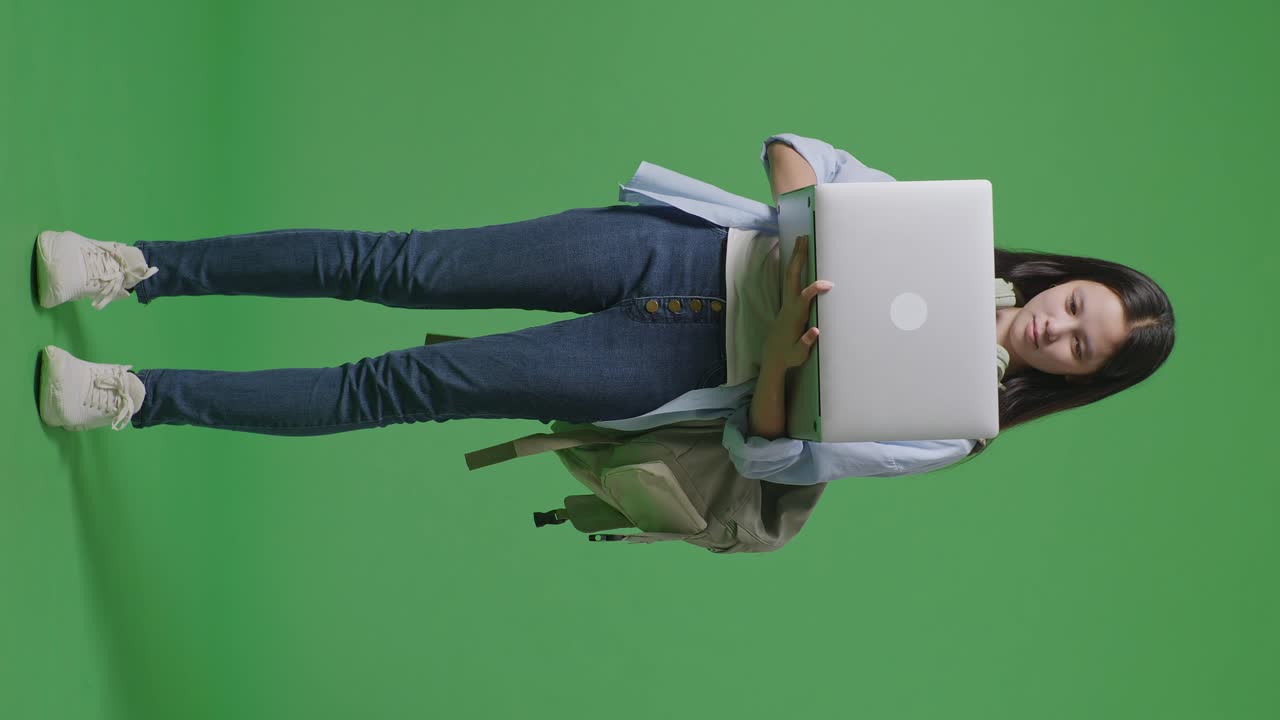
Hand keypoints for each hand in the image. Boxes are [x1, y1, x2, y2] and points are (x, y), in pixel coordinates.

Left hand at [762, 234, 833, 369]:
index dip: (815, 289)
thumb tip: (816, 329)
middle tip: (805, 239)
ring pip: (790, 276)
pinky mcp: (787, 303)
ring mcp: (787, 303)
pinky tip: (797, 259)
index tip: (829, 284)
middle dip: (799, 258)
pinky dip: (794, 267)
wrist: (773, 358)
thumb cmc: (789, 356)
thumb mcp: (800, 353)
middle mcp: (789, 305)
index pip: (804, 297)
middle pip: (793, 277)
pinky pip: (790, 280)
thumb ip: (807, 341)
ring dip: (795, 258)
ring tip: (801, 241)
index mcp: (795, 316)